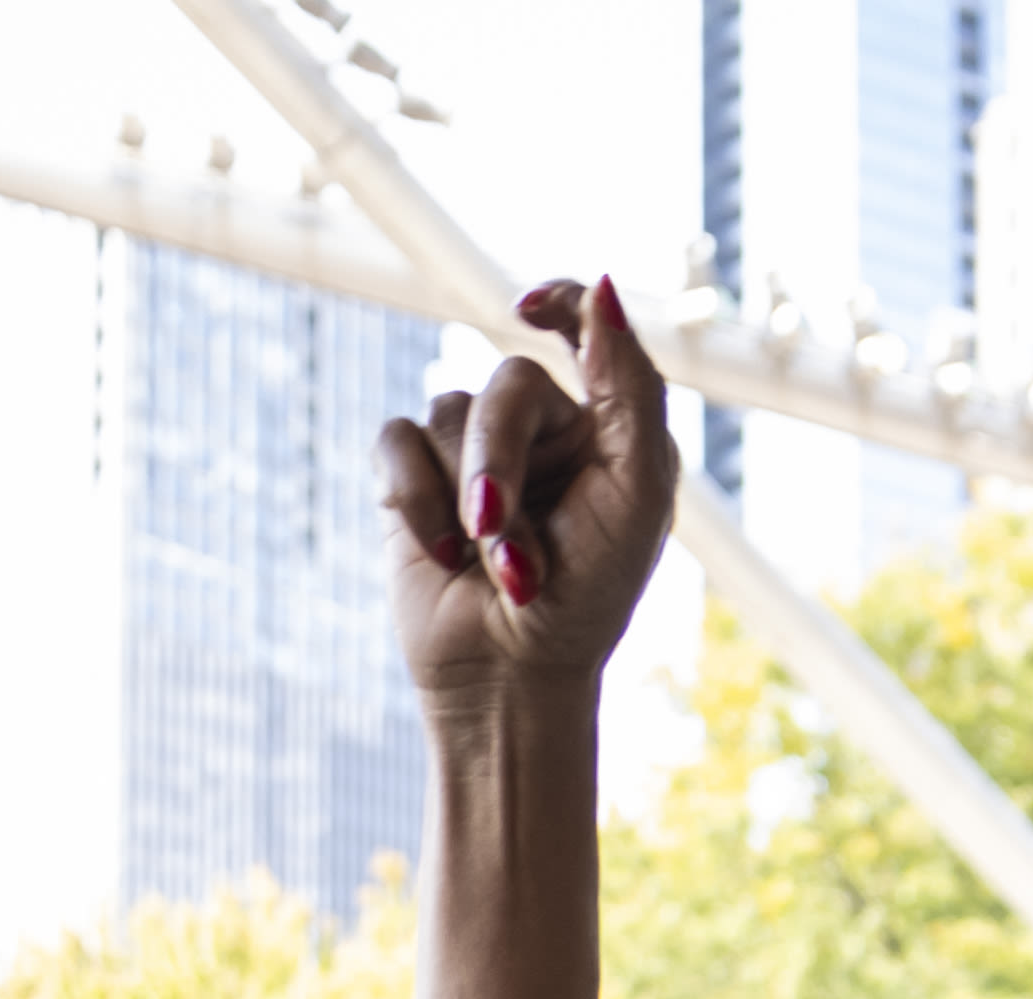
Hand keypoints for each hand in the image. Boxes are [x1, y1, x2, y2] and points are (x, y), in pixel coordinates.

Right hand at [376, 281, 675, 724]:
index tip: (529, 308)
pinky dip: (415, 496)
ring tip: (492, 568)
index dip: (562, 303)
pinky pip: (396, 439)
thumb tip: (602, 285)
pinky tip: (439, 554)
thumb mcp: (636, 491)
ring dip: (466, 496)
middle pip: (508, 383)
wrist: (513, 679)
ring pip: (448, 409)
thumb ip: (631, 385)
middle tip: (503, 536)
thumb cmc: (590, 596)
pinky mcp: (414, 481)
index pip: (585, 328)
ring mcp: (474, 454)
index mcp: (607, 429)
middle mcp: (544, 432)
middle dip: (501, 459)